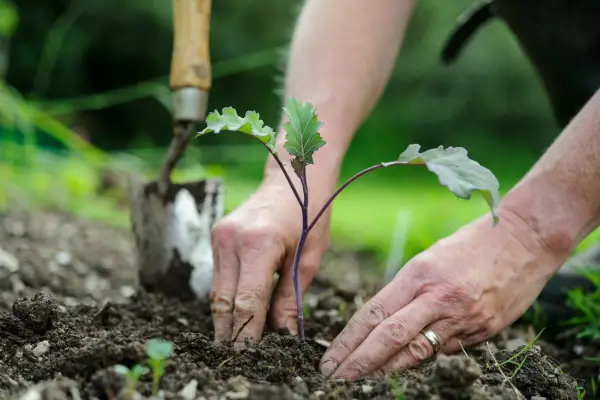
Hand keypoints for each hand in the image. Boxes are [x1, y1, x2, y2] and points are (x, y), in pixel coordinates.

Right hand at [209, 175, 330, 345]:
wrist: (294, 174)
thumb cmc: (309, 213)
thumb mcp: (308, 258)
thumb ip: (290, 299)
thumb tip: (282, 336)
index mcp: (259, 244)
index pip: (246, 303)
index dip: (246, 335)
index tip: (251, 357)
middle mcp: (231, 240)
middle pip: (223, 302)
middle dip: (230, 333)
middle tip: (239, 358)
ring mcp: (220, 236)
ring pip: (216, 292)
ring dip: (226, 318)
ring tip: (239, 340)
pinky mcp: (217, 236)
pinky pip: (219, 277)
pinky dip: (227, 297)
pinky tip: (238, 312)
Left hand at [319, 207, 568, 378]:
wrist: (525, 238)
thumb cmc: (472, 243)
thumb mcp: (430, 258)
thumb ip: (409, 290)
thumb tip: (387, 323)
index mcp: (419, 274)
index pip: (374, 314)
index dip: (349, 341)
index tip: (331, 359)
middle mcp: (438, 297)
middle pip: (389, 338)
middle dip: (359, 363)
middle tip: (336, 379)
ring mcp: (463, 317)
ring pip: (417, 352)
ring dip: (386, 370)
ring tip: (363, 382)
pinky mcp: (484, 329)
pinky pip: (447, 350)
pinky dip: (424, 359)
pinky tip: (407, 366)